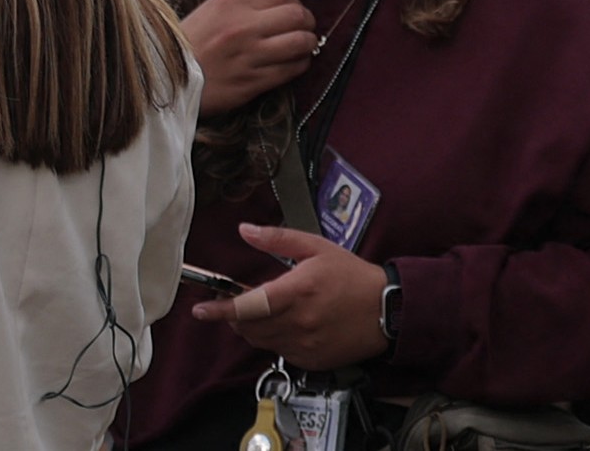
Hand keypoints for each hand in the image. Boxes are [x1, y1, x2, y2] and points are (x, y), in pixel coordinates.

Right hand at [180, 0, 316, 113]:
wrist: (167, 78)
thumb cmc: (189, 44)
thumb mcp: (210, 12)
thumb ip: (243, 6)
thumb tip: (281, 7)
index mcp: (229, 4)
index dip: (293, 3)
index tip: (293, 13)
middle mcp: (242, 27)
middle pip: (297, 15)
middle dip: (307, 22)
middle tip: (305, 29)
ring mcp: (249, 55)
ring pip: (301, 42)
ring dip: (308, 44)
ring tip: (302, 47)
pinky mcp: (253, 81)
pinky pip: (293, 69)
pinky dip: (300, 64)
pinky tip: (292, 63)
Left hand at [188, 224, 388, 371]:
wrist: (388, 310)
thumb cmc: (353, 276)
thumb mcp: (316, 248)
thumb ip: (277, 239)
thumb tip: (245, 230)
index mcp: (296, 292)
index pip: (248, 306)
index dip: (221, 310)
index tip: (201, 310)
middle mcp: (299, 322)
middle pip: (249, 327)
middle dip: (234, 316)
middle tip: (234, 301)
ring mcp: (307, 345)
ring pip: (262, 341)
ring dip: (252, 328)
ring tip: (260, 310)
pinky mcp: (315, 360)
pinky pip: (281, 353)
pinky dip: (274, 340)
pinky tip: (285, 324)